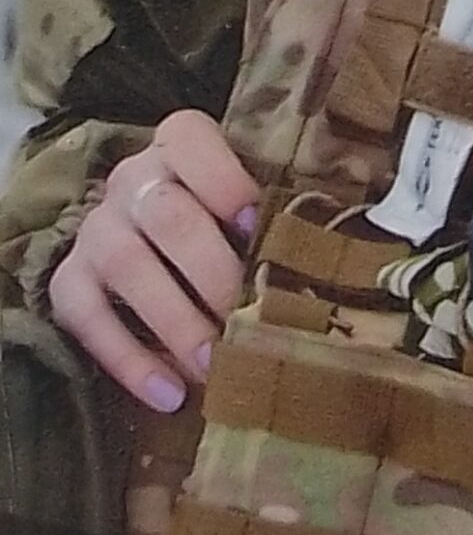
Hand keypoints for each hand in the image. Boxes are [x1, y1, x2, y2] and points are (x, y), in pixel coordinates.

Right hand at [48, 110, 259, 413]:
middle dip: (211, 271)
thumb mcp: (250, 196)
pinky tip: (169, 394)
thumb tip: (342, 244)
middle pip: (169, 217)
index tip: (260, 224)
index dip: (226, 182)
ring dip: (174, 322)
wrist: (144, 226)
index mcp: (180, 143)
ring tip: (214, 365)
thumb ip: (282, 207)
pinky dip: (127, 360)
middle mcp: (132, 179)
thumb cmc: (224, 213)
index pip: (191, 141)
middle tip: (246, 318)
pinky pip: (85, 318)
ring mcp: (96, 229)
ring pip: (128, 267)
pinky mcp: (70, 279)